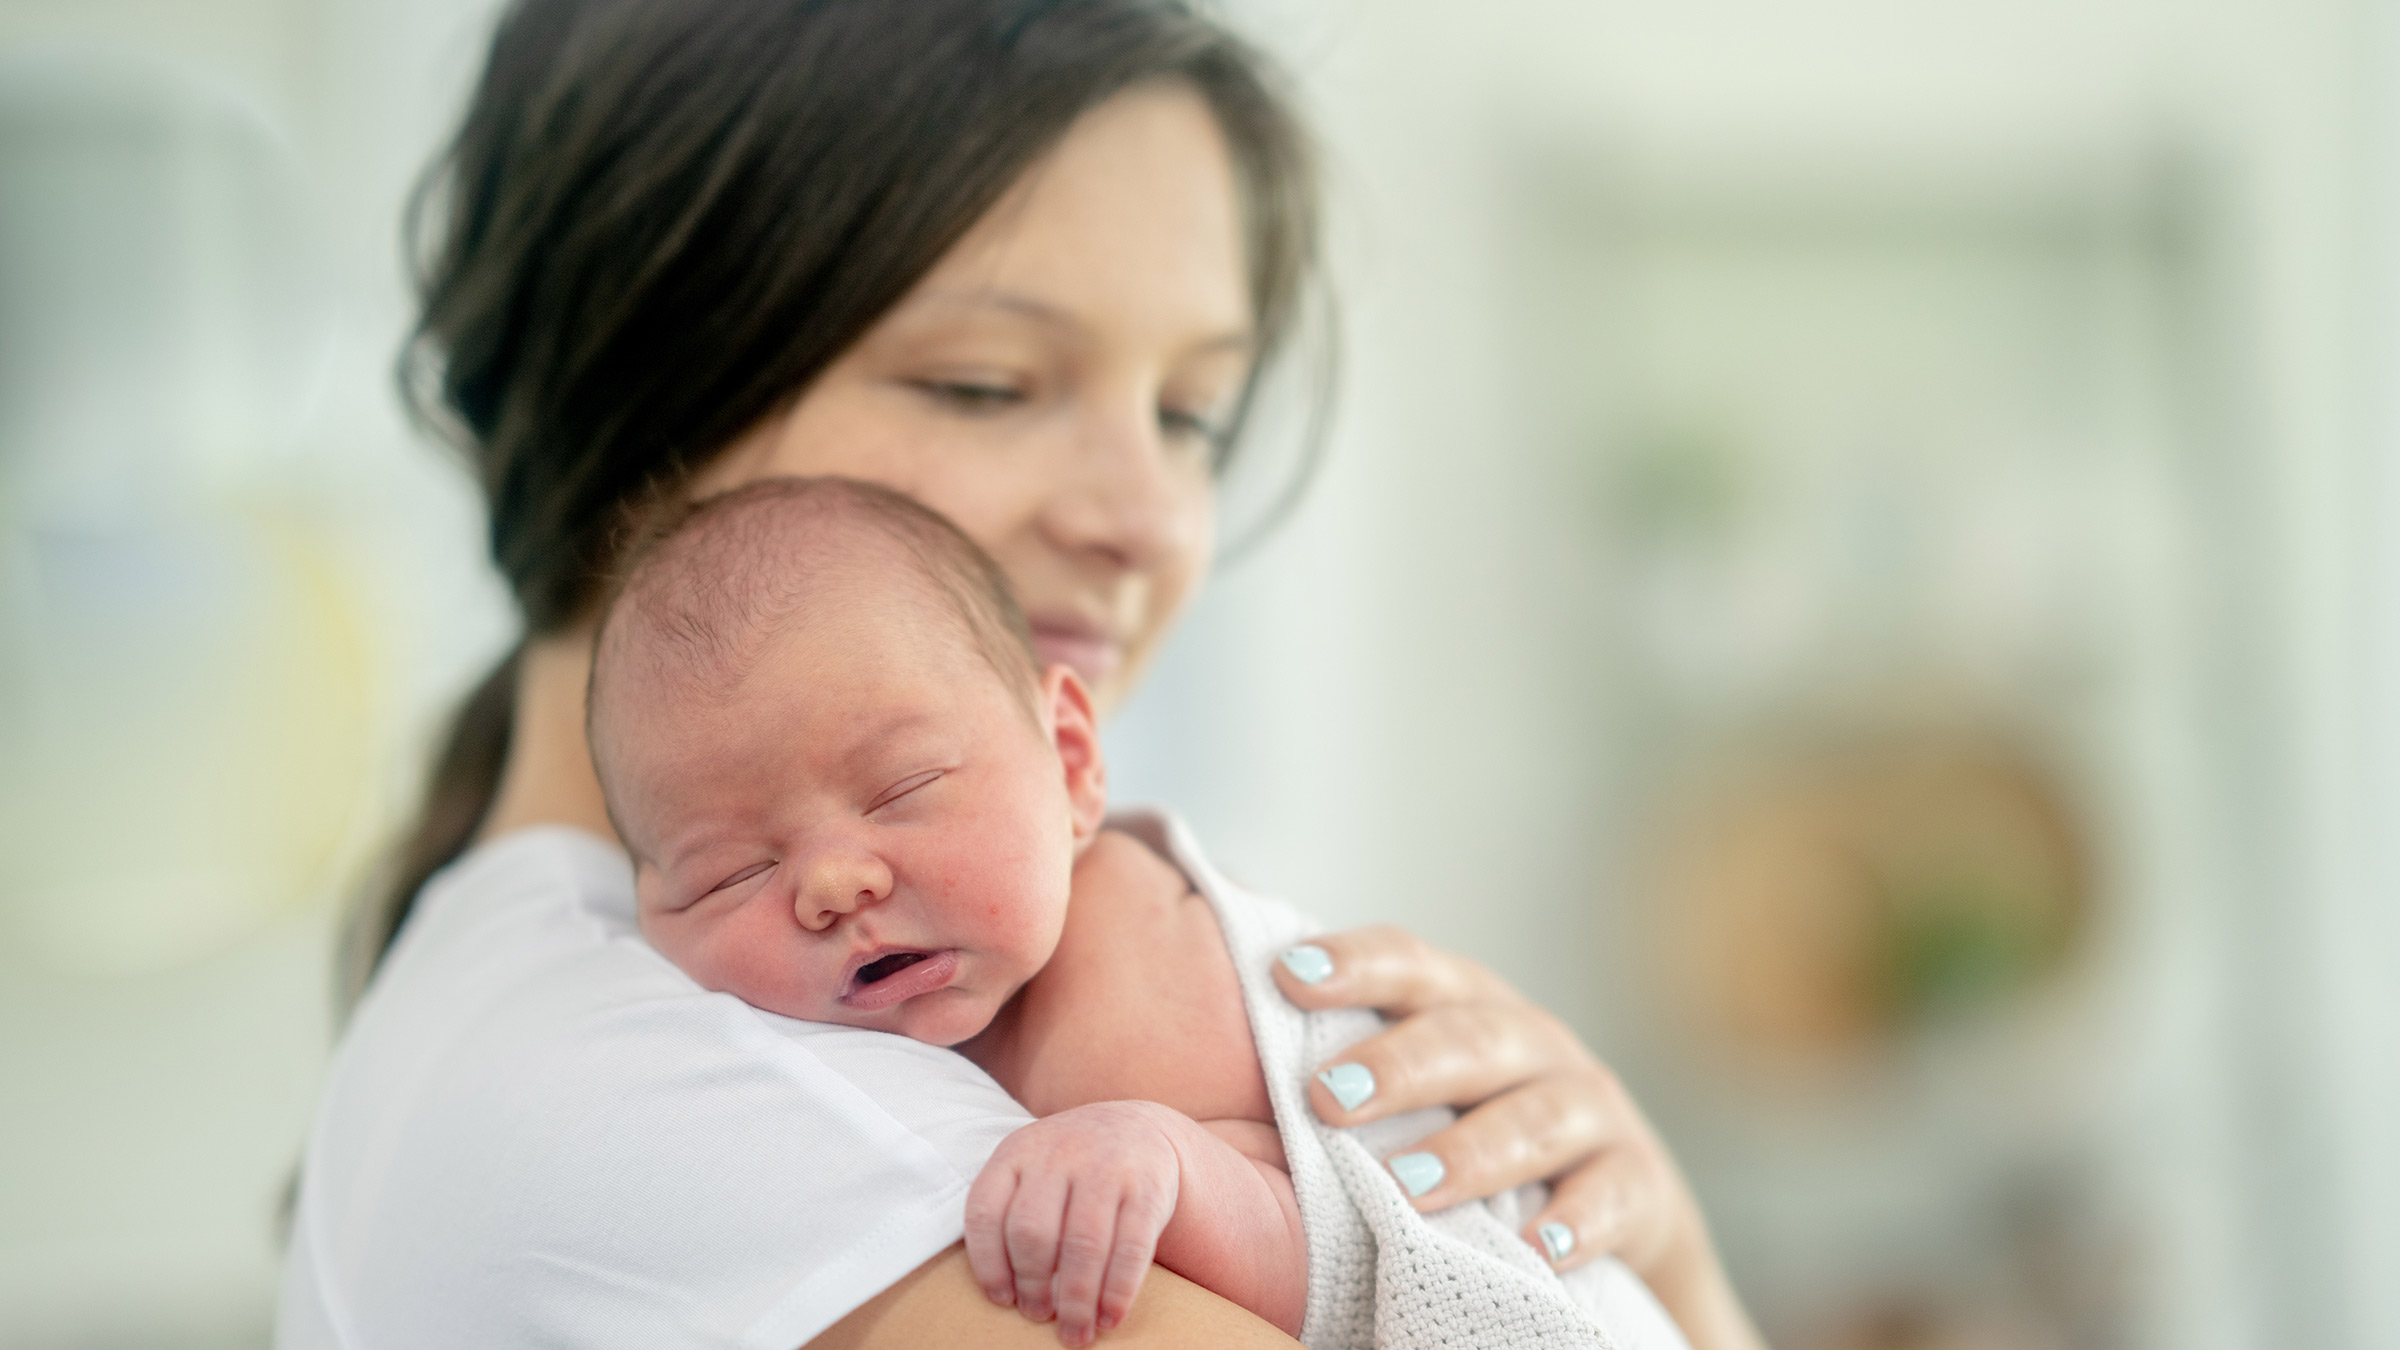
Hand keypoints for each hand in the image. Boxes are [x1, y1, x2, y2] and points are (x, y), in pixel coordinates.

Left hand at [964, 1101, 1182, 1347]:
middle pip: (1033, 1232)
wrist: (1137, 1129)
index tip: (1002, 1299)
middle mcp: (1059, 1154)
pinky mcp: (1148, 1187)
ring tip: (1076, 1332)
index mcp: (1016, 1152)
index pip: (986, 1212)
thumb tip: (1006, 1296)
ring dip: (1076, 1299)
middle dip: (1033, 1285)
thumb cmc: (1071, 1169)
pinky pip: (1131, 1247)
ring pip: (1084, 1244)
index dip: (988, 1264)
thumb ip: (1010, 1215)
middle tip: (1038, 1315)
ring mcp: (1106, 1167)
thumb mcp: (1031, 1170)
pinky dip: (1119, 1290)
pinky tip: (1110, 1316)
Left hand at [1274, 926, 1766, 1349]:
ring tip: (1407, 1187)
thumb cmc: (1475, 1129)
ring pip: (1536, 1116)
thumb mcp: (1425, 1087)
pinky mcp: (1638, 1184)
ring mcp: (1591, 1110)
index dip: (1355, 964)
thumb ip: (1347, 1062)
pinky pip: (1612, 1197)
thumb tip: (1210, 1044)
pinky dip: (1576, 1220)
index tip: (1285, 977)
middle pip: (1470, 1038)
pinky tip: (1537, 1248)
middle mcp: (1533, 1043)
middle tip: (1328, 1099)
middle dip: (1399, 1065)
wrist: (1617, 1200)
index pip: (1412, 964)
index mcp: (1468, 1004)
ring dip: (1471, 1151)